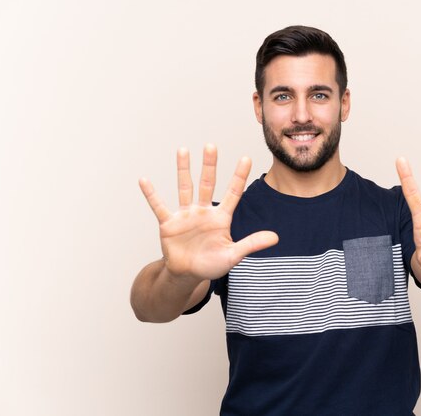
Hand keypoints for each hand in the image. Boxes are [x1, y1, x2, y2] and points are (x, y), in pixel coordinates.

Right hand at [139, 145, 278, 279]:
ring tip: (183, 150)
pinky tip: (144, 180)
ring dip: (184, 169)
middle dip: (209, 165)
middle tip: (211, 146)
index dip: (239, 176)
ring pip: (185, 187)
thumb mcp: (234, 255)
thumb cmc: (211, 264)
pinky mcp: (169, 223)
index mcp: (221, 218)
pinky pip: (159, 206)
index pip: (233, 193)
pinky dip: (151, 194)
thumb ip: (252, 244)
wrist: (188, 275)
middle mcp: (203, 211)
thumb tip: (275, 237)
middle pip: (207, 183)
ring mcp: (185, 215)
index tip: (246, 158)